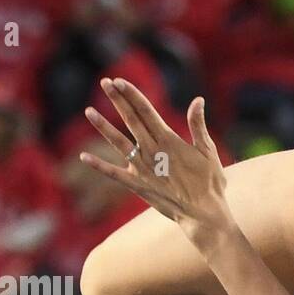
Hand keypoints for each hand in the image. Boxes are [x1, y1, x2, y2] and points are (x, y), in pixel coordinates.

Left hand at [79, 78, 231, 240]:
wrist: (203, 214)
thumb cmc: (210, 183)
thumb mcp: (208, 152)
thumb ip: (198, 125)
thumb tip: (198, 100)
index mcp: (169, 140)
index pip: (146, 110)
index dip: (132, 94)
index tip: (119, 81)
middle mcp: (152, 151)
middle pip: (131, 120)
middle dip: (117, 100)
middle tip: (105, 82)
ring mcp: (143, 168)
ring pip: (118, 142)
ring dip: (103, 126)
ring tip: (88, 111)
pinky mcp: (138, 185)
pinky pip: (114, 174)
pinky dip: (99, 166)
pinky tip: (84, 157)